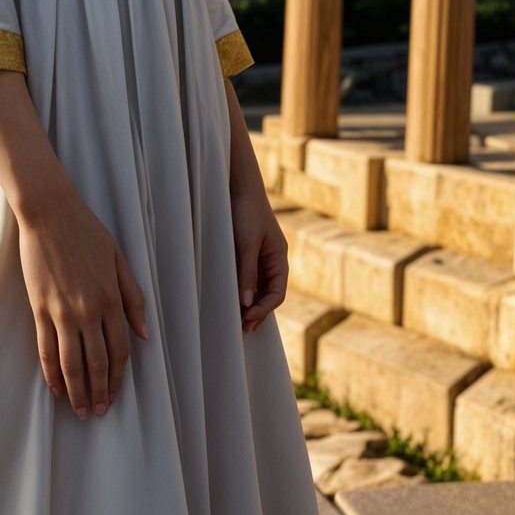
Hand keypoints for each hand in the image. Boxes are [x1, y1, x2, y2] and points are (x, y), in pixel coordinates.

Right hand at [17, 185, 148, 418]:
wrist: (49, 212)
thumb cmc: (86, 231)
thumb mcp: (119, 259)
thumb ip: (133, 297)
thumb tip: (144, 333)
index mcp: (110, 299)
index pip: (119, 350)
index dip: (118, 377)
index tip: (115, 395)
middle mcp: (88, 310)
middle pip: (96, 363)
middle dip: (99, 392)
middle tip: (97, 413)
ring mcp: (62, 311)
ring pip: (71, 362)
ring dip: (77, 390)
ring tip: (79, 409)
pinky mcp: (40, 307)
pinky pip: (45, 348)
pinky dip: (50, 372)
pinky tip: (54, 386)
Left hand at [230, 185, 287, 333]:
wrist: (239, 184)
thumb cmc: (246, 211)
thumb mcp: (246, 243)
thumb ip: (247, 272)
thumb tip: (248, 303)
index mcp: (280, 258)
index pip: (277, 293)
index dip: (264, 309)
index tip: (247, 319)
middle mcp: (273, 259)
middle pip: (270, 293)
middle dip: (258, 312)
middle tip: (243, 329)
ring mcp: (262, 256)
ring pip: (260, 287)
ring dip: (252, 304)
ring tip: (239, 320)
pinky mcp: (249, 251)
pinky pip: (250, 277)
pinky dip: (245, 290)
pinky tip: (235, 299)